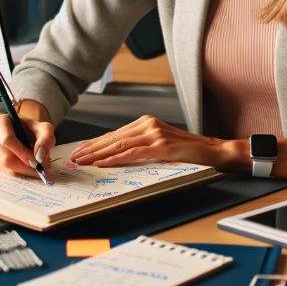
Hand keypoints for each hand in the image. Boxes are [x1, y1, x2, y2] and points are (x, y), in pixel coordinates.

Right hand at [0, 99, 55, 177]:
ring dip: (24, 171)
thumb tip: (41, 154)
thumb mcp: (43, 128)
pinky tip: (30, 171)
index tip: (37, 160)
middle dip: (25, 165)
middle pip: (5, 157)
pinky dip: (20, 174)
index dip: (22, 152)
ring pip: (6, 167)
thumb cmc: (31, 129)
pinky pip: (5, 172)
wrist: (23, 132)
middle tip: (41, 168)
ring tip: (39, 169)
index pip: (7, 139)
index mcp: (0, 122)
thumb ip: (46, 137)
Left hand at [69, 115, 248, 170]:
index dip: (95, 142)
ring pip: (119, 144)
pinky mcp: (161, 146)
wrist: (213, 151)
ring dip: (97, 154)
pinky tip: (103, 163)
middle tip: (73, 156)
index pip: (114, 133)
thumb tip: (116, 154)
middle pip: (113, 137)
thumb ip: (141, 145)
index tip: (80, 150)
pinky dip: (115, 158)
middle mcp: (148, 124)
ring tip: (82, 160)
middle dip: (91, 148)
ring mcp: (155, 134)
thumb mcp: (160, 144)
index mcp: (146, 122)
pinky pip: (133, 153)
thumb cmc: (187, 150)